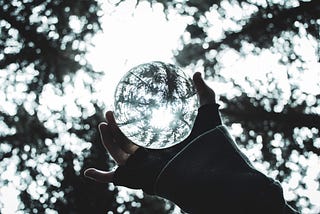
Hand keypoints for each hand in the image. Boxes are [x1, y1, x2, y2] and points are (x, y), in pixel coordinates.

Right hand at [84, 72, 215, 182]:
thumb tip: (196, 73)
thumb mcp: (207, 112)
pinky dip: (102, 177)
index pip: (144, 131)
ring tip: (104, 121)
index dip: (131, 121)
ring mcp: (145, 165)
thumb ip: (203, 93)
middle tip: (110, 111)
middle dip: (116, 127)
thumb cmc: (210, 142)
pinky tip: (89, 172)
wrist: (208, 166)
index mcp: (165, 141)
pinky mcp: (139, 175)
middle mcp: (154, 154)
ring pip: (120, 152)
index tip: (122, 106)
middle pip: (128, 140)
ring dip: (108, 139)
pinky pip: (118, 177)